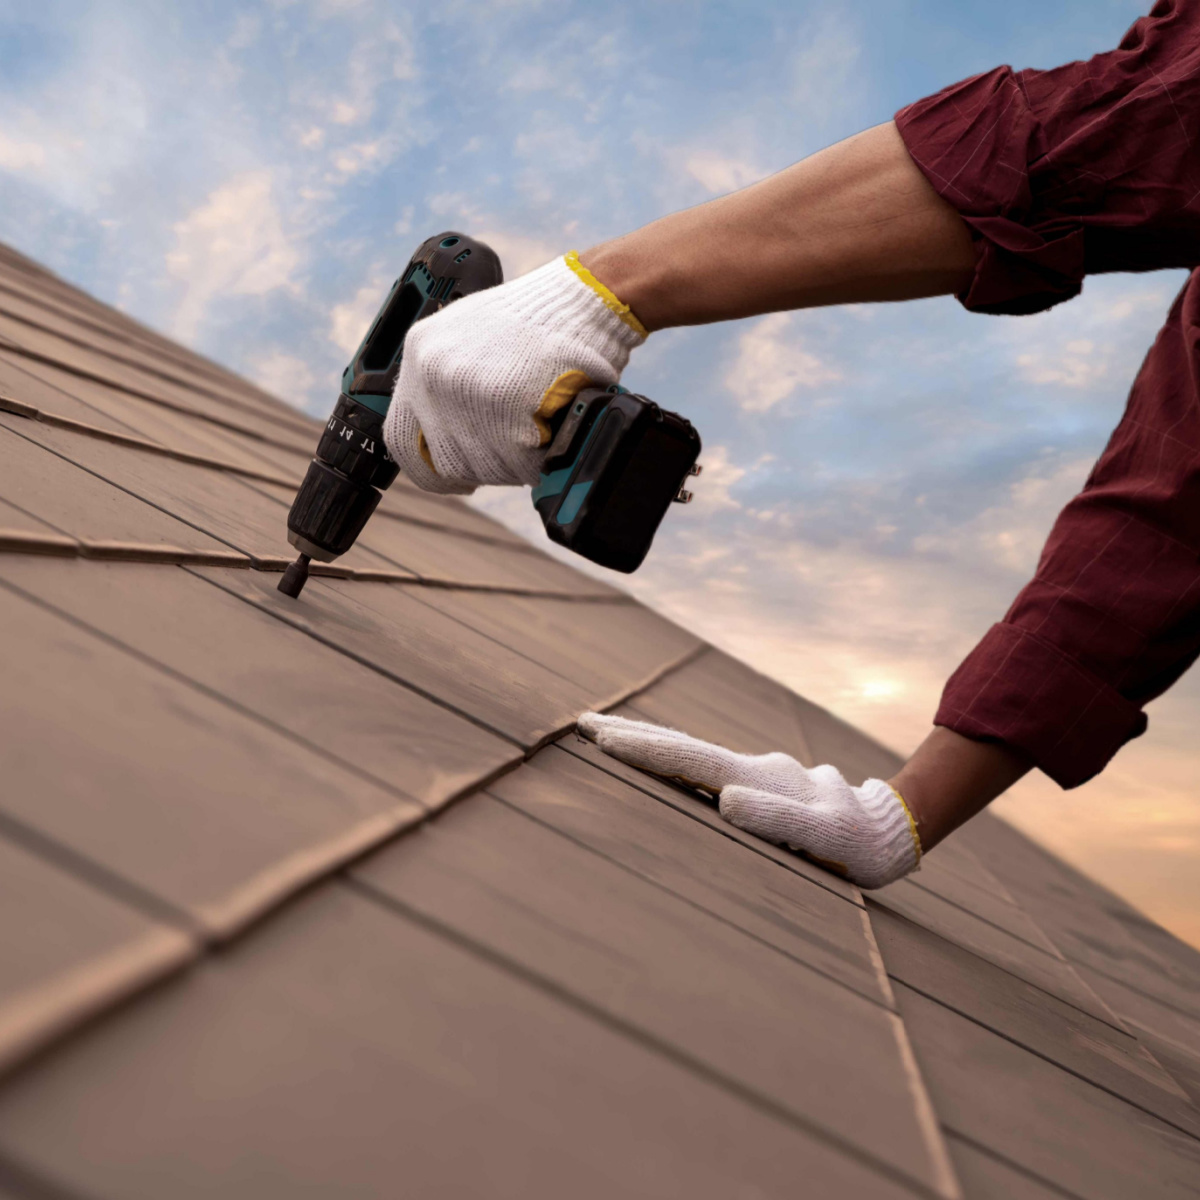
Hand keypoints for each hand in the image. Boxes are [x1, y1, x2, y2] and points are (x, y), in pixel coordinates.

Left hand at [383, 253, 646, 494]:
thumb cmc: (540, 322)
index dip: (430, 469)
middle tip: (516, 452)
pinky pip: (517, 462)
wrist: (586, 297)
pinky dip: (538, 460)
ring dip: (515, 464)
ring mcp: (464, 387)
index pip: (400, 437)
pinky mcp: (502, 403)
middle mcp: (431, 370)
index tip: (458, 477)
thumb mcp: (473, 337)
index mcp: (419, 352)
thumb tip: (445, 436)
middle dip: (486, 467)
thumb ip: (449, 383)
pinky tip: (550, 434)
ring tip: (538, 434)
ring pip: (483, 466)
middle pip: (446, 461)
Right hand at [577, 712, 921, 888]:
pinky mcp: (768, 783)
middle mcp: (754, 769)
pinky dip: (681, 758)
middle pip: (684, 746)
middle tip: (585, 722)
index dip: (643, 749)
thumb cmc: (860, 846)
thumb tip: (725, 799)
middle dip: (633, 735)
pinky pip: (714, 765)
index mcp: (758, 781)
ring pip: (696, 753)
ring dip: (653, 743)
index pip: (689, 761)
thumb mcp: (827, 840)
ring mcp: (761, 772)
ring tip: (612, 736)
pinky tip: (671, 763)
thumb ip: (779, 821)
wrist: (897, 827)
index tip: (599, 736)